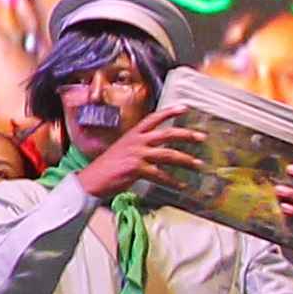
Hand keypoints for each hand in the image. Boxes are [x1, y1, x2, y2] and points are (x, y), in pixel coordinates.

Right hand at [72, 107, 204, 206]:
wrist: (91, 180)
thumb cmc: (106, 168)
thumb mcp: (122, 150)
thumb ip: (138, 147)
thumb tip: (155, 151)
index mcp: (132, 134)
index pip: (153, 118)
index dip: (169, 111)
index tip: (184, 107)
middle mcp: (136, 141)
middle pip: (167, 133)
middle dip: (187, 134)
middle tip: (201, 137)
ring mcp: (137, 154)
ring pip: (168, 154)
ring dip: (186, 160)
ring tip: (198, 165)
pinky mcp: (137, 169)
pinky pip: (160, 175)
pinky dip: (173, 181)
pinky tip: (181, 185)